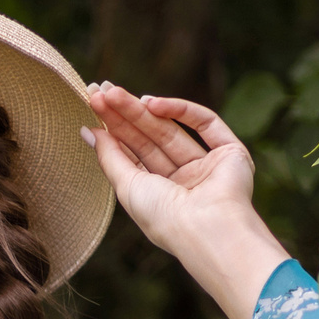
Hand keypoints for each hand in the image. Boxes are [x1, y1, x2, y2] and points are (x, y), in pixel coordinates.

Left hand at [83, 83, 288, 318]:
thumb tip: (87, 131)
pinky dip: (179, 109)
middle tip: (100, 90)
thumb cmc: (163, 217)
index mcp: (158, 193)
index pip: (132, 153)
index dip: (112, 128)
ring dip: (141, 109)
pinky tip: (151, 102)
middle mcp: (183, 179)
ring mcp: (207, 165)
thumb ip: (109, 156)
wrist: (206, 228)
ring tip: (114, 93)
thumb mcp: (126, 186)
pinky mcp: (231, 152)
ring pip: (170, 129)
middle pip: (148, 138)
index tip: (92, 104)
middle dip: (123, 114)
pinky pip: (205, 122)